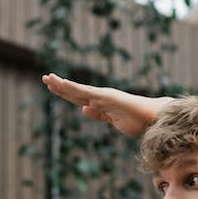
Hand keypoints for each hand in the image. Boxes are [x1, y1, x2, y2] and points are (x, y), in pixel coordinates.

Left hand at [41, 73, 173, 136]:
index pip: (78, 97)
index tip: (51, 86)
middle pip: (75, 91)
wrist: (152, 118)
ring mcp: (103, 96)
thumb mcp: (112, 119)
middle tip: (45, 78)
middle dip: (59, 85)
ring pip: (78, 90)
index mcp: (100, 102)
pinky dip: (74, 88)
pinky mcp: (106, 97)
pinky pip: (87, 92)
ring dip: (62, 84)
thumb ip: (98, 114)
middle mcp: (100, 96)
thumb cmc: (136, 119)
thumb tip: (83, 109)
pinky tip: (63, 84)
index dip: (64, 92)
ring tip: (49, 78)